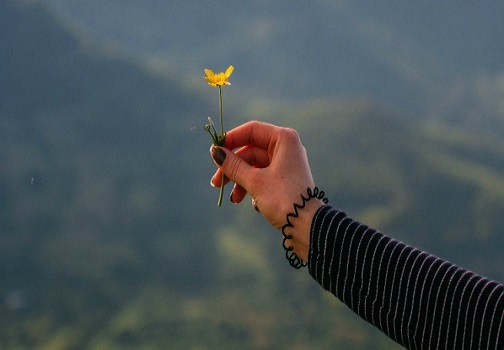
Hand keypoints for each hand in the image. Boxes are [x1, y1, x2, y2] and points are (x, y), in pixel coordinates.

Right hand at [209, 121, 323, 259]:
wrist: (307, 226)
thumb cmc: (283, 199)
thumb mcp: (254, 181)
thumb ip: (233, 165)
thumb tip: (215, 151)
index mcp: (284, 139)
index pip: (251, 131)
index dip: (231, 140)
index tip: (214, 152)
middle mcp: (286, 148)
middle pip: (250, 151)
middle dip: (232, 168)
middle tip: (216, 183)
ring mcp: (286, 165)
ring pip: (254, 167)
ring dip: (240, 182)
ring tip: (233, 199)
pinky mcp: (285, 180)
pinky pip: (262, 178)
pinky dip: (253, 189)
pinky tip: (254, 204)